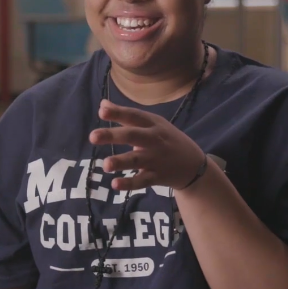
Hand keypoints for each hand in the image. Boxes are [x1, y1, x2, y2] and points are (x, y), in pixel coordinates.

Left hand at [90, 100, 204, 192]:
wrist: (194, 165)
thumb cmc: (166, 140)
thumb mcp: (152, 123)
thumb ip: (126, 116)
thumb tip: (102, 105)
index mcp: (152, 124)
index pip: (134, 116)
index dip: (118, 113)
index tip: (102, 111)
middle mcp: (154, 140)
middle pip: (133, 136)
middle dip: (113, 136)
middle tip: (93, 136)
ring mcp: (156, 159)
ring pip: (136, 160)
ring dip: (121, 162)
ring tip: (105, 165)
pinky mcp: (157, 177)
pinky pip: (142, 181)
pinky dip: (129, 183)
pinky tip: (115, 184)